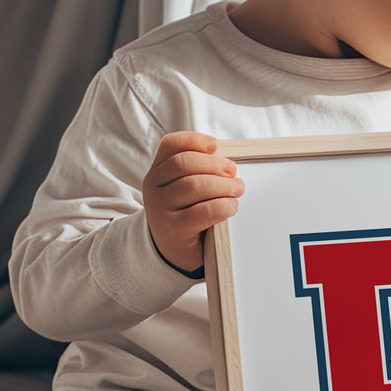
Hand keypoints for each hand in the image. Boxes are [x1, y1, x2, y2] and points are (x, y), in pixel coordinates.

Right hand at [142, 132, 243, 272]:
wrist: (171, 250)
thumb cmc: (185, 213)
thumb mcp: (183, 188)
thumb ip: (198, 170)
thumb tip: (228, 160)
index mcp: (157, 171)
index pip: (171, 145)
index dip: (195, 140)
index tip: (215, 146)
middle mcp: (153, 186)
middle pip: (184, 163)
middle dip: (215, 165)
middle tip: (233, 173)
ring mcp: (160, 208)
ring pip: (194, 186)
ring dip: (223, 185)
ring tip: (237, 190)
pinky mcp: (174, 229)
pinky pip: (204, 211)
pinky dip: (224, 206)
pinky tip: (231, 207)